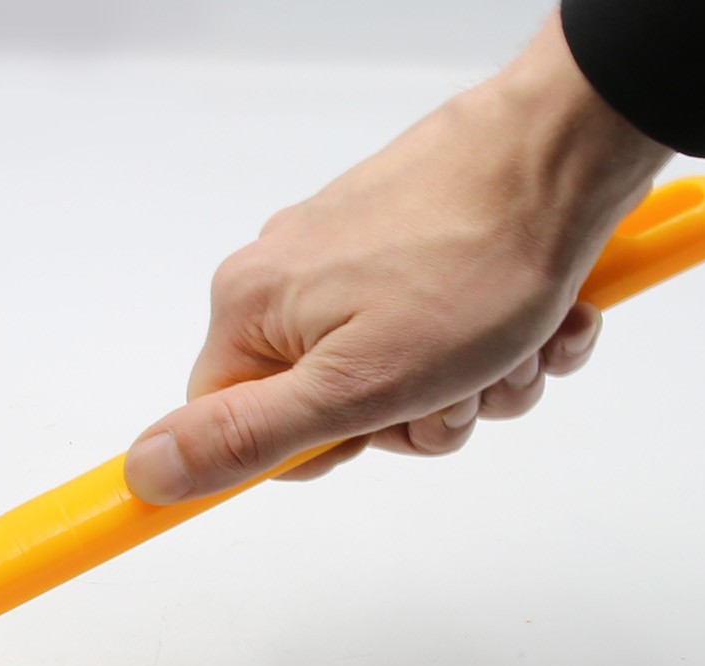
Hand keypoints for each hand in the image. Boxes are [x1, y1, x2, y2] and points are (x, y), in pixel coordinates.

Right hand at [124, 11, 670, 504]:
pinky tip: (539, 320)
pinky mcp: (419, 246)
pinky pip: (454, 334)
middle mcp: (294, 277)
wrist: (561, 155)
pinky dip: (506, 343)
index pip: (241, 426)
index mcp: (254, 309)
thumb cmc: (468, 266)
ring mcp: (359, 259)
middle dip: (422, 416)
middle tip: (463, 382)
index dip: (318, 449)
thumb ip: (245, 437)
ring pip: (411, 379)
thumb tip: (143, 471)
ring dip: (479, 383)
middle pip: (338, 410)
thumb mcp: (351, 385)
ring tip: (514, 342)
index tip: (374, 428)